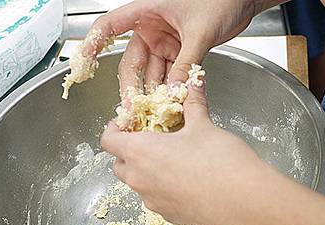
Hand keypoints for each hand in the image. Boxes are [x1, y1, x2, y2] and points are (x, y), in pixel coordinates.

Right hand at [82, 0, 263, 97]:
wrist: (243, 0)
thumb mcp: (200, 31)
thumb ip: (185, 62)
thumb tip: (173, 91)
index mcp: (147, 11)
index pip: (110, 26)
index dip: (93, 45)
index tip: (81, 63)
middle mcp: (152, 28)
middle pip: (132, 63)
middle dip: (132, 88)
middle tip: (132, 109)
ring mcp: (165, 41)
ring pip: (151, 74)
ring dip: (153, 94)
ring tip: (152, 114)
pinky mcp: (180, 52)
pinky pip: (169, 75)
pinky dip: (169, 91)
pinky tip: (168, 105)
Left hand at [100, 78, 271, 224]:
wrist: (244, 203)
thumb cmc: (220, 162)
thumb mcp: (204, 125)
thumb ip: (193, 103)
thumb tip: (193, 83)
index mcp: (139, 152)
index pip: (108, 140)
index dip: (116, 128)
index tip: (131, 122)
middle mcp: (139, 180)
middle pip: (119, 164)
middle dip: (129, 150)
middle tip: (152, 138)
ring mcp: (153, 202)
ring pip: (137, 183)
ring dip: (146, 170)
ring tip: (172, 158)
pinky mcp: (169, 217)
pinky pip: (156, 199)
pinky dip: (162, 188)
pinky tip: (187, 179)